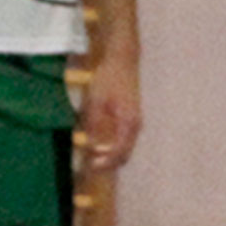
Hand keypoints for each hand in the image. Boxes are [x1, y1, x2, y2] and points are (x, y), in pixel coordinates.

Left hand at [78, 47, 141, 170]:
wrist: (122, 60)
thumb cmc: (107, 80)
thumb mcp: (95, 102)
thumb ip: (94, 125)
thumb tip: (91, 147)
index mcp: (128, 123)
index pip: (119, 152)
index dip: (105, 162)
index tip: (90, 165)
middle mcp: (135, 125)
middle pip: (125, 154)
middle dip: (109, 163)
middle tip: (90, 164)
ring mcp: (135, 121)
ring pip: (125, 147)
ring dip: (111, 155)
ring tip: (92, 155)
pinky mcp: (131, 116)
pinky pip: (124, 139)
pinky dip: (113, 146)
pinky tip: (99, 142)